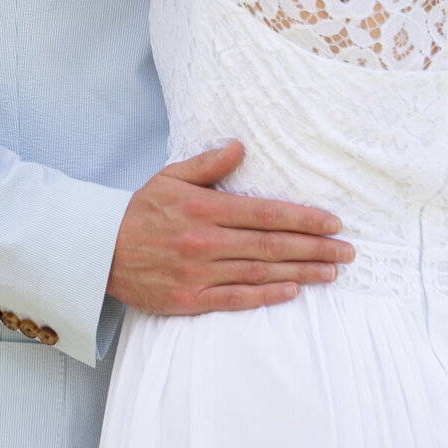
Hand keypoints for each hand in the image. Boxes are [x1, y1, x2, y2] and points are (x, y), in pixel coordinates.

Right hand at [108, 140, 353, 313]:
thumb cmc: (140, 211)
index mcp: (204, 208)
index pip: (265, 213)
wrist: (100, 251)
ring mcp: (200, 274)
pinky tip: (293, 290)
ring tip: (331, 272)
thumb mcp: (170, 177)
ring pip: (261, 273)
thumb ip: (208, 165)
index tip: (332, 223)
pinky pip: (237, 298)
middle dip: (315, 248)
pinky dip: (268, 295)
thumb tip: (241, 146)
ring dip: (301, 272)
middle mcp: (206, 242)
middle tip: (347, 251)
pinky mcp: (191, 300)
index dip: (303, 218)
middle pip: (272, 245)